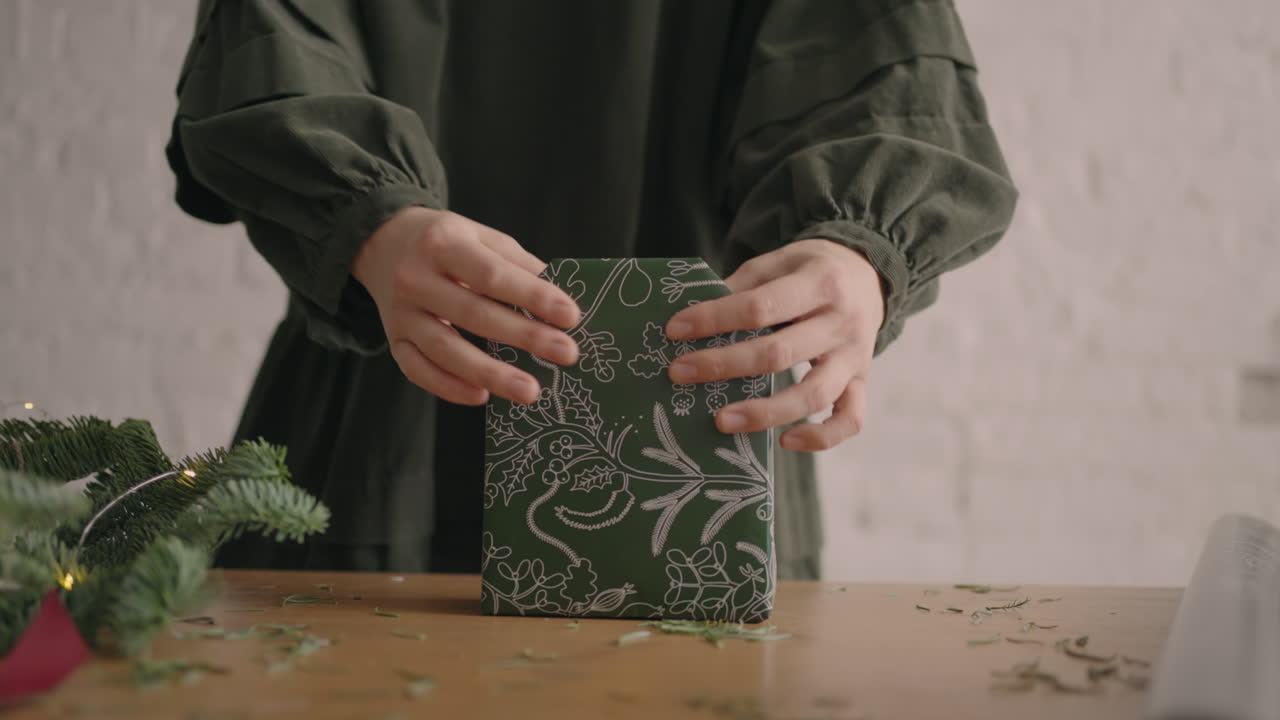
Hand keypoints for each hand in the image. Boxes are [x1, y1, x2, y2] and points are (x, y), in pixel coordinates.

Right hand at [353, 207, 580, 405]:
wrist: (382, 243)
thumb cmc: (446, 242)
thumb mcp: (480, 237)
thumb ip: (517, 265)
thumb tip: (561, 298)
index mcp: (443, 244)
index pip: (493, 275)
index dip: (532, 296)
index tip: (571, 315)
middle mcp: (416, 278)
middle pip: (474, 314)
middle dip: (525, 336)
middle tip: (567, 354)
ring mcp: (401, 313)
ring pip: (446, 350)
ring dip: (491, 374)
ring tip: (531, 391)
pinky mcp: (394, 340)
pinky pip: (418, 371)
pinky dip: (449, 387)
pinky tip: (482, 397)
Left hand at [665, 239, 884, 450]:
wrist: (870, 275)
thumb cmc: (811, 270)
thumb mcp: (780, 261)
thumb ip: (743, 285)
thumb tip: (692, 316)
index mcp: (820, 282)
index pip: (761, 306)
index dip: (715, 319)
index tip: (675, 330)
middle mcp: (842, 322)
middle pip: (779, 352)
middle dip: (724, 365)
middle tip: (679, 373)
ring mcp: (855, 356)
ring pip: (814, 394)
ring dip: (765, 412)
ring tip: (720, 420)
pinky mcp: (861, 382)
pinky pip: (850, 419)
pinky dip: (821, 437)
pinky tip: (784, 442)